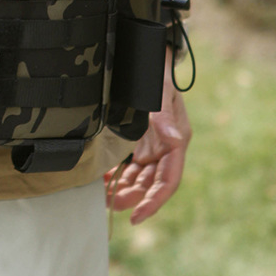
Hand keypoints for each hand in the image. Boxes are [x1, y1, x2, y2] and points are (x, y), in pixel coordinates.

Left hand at [105, 50, 191, 224]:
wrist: (143, 59)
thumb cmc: (155, 76)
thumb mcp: (161, 95)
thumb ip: (165, 118)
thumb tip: (175, 140)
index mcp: (176, 143)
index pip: (168, 182)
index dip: (154, 202)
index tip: (136, 216)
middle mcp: (163, 149)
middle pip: (150, 185)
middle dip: (132, 198)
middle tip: (109, 204)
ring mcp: (149, 146)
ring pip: (137, 178)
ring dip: (122, 189)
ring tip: (102, 194)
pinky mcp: (134, 141)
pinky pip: (126, 165)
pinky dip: (114, 174)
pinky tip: (99, 178)